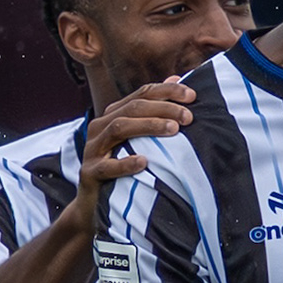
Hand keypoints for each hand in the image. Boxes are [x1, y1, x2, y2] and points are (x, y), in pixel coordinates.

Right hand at [80, 78, 197, 187]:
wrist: (95, 203)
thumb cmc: (122, 166)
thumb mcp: (138, 138)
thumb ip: (154, 110)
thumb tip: (175, 78)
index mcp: (114, 114)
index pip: (142, 95)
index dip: (167, 91)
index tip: (192, 96)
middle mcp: (101, 126)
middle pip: (132, 109)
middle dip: (163, 109)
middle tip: (188, 116)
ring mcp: (93, 148)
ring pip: (119, 128)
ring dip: (148, 126)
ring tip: (174, 130)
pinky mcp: (90, 172)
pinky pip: (106, 166)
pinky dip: (125, 163)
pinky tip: (144, 162)